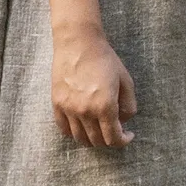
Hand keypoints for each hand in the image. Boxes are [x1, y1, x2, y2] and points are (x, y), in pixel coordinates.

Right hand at [51, 24, 136, 148]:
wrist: (78, 44)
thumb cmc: (105, 60)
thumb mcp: (126, 81)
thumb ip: (128, 105)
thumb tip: (124, 121)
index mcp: (105, 106)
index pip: (113, 138)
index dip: (123, 141)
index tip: (127, 135)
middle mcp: (85, 111)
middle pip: (97, 141)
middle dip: (109, 140)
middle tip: (115, 132)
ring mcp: (69, 109)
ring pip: (80, 138)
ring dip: (92, 139)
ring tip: (99, 130)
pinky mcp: (57, 104)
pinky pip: (64, 129)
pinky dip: (74, 133)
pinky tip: (83, 126)